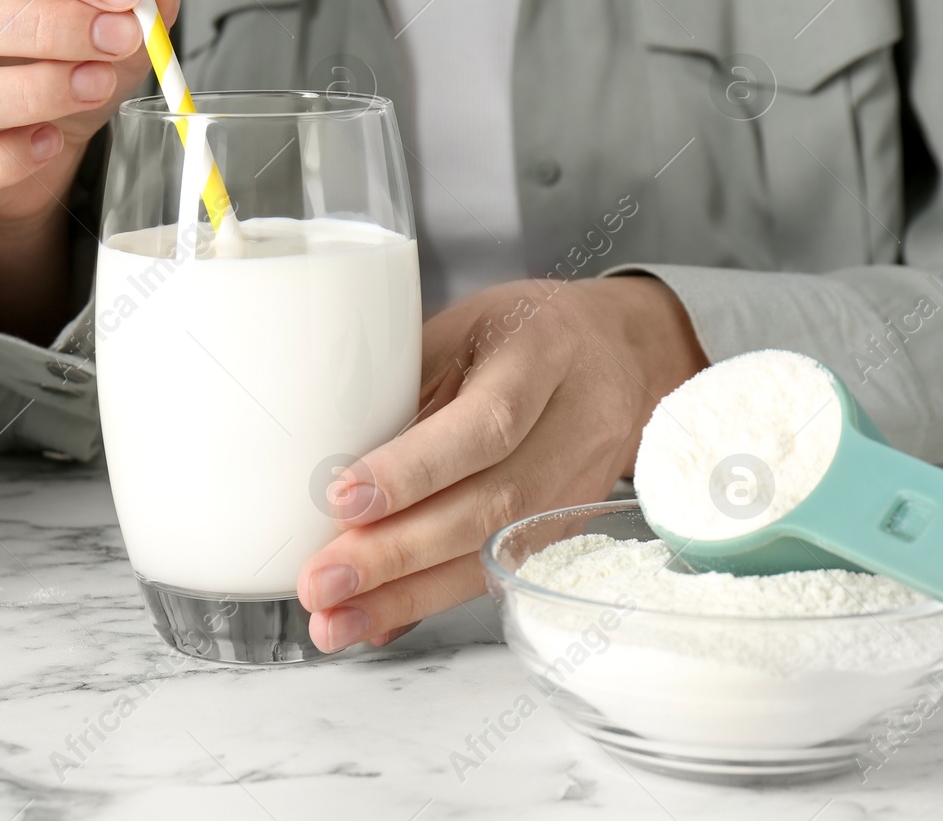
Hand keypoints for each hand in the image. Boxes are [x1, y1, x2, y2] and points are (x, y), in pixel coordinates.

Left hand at [297, 276, 707, 651]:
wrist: (624, 352)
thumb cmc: (523, 332)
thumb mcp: (461, 327)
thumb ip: (405, 386)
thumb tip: (323, 466)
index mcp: (542, 353)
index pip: (485, 423)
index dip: (414, 469)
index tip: (343, 500)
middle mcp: (576, 424)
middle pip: (490, 504)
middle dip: (396, 553)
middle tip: (322, 581)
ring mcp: (581, 485)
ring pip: (495, 553)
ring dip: (407, 594)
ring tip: (336, 620)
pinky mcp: (570, 528)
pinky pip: (498, 572)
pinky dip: (431, 600)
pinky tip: (378, 620)